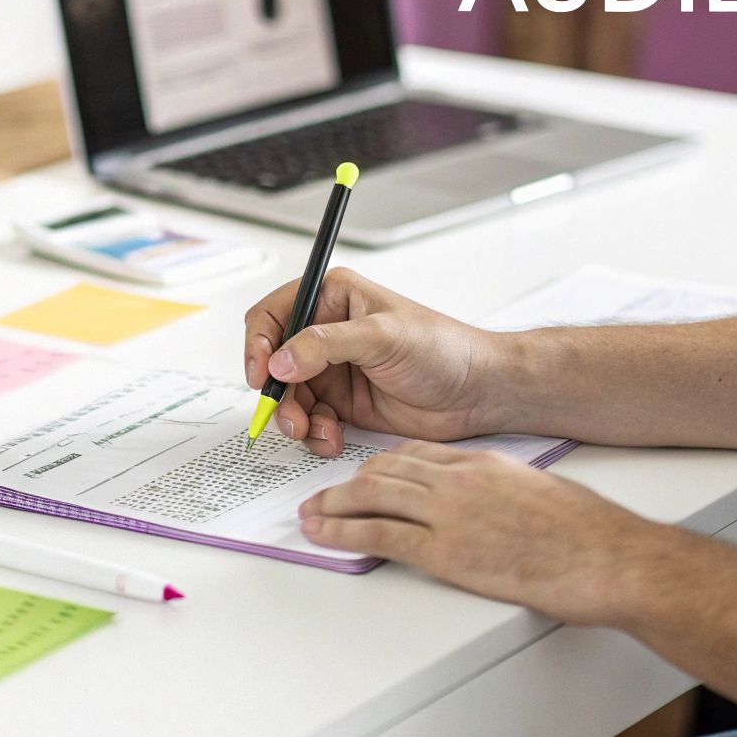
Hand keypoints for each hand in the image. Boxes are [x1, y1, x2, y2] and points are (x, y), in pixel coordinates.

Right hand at [244, 268, 508, 456]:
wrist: (478, 393)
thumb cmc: (443, 349)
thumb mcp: (383, 338)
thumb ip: (326, 345)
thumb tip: (279, 361)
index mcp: (333, 298)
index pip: (273, 314)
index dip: (258, 343)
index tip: (261, 374)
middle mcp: (327, 332)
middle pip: (273, 362)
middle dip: (277, 393)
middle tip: (289, 416)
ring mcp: (334, 369)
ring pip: (288, 396)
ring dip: (295, 418)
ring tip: (315, 432)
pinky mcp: (343, 403)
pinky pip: (310, 420)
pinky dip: (315, 433)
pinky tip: (333, 438)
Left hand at [298, 440, 669, 624]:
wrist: (607, 557)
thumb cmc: (587, 533)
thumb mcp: (538, 493)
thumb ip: (503, 493)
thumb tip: (488, 508)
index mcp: (482, 463)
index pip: (416, 453)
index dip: (381, 464)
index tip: (363, 473)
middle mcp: (460, 480)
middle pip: (387, 470)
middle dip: (348, 483)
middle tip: (324, 494)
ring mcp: (450, 513)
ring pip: (373, 496)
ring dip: (333, 505)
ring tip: (310, 514)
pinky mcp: (447, 550)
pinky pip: (382, 535)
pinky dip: (343, 532)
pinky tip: (323, 534)